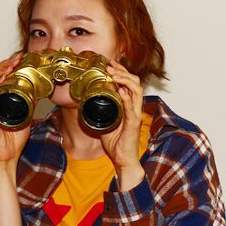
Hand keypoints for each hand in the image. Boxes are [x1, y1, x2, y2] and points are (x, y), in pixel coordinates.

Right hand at [0, 52, 29, 166]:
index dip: (9, 66)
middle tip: (18, 57)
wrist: (7, 155)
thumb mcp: (27, 116)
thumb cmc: (14, 138)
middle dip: (5, 64)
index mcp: (0, 100)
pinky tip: (4, 79)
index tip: (21, 58)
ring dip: (1, 70)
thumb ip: (30, 104)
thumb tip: (41, 92)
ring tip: (12, 63)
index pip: (1, 77)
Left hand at [100, 60, 144, 189]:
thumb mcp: (105, 123)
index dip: (121, 72)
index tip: (110, 64)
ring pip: (137, 90)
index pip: (129, 84)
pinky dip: (127, 97)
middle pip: (135, 82)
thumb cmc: (117, 144)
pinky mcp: (133, 123)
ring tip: (114, 74)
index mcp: (129, 107)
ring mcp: (135, 115)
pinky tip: (121, 90)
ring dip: (125, 80)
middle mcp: (135, 108)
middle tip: (110, 65)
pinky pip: (131, 107)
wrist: (124, 160)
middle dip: (123, 71)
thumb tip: (88, 101)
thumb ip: (102, 112)